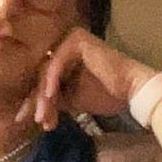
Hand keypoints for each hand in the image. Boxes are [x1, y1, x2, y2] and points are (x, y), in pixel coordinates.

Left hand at [18, 29, 154, 131]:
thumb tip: (30, 111)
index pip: (44, 79)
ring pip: (47, 71)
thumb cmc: (106, 95)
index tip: (35, 122)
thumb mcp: (72, 100)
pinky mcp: (77, 41)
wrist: (132, 91)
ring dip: (44, 97)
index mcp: (64, 56)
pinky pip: (57, 63)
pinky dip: (52, 81)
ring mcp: (70, 40)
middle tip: (38, 120)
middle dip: (38, 101)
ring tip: (43, 116)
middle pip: (42, 75)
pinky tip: (49, 97)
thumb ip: (53, 100)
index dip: (37, 101)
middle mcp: (65, 44)